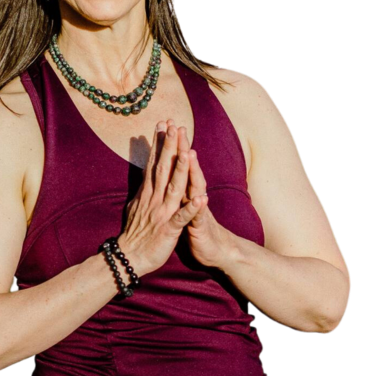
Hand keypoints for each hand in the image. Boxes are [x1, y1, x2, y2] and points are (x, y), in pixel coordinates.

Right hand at [119, 121, 204, 276]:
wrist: (129, 258)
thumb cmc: (134, 233)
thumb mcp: (136, 205)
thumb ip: (143, 189)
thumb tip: (144, 172)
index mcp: (147, 192)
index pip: (153, 162)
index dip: (159, 143)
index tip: (163, 124)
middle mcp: (154, 198)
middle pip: (163, 168)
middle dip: (170, 147)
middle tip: (175, 125)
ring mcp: (161, 213)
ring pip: (173, 187)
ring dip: (181, 170)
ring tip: (189, 152)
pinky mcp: (168, 230)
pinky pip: (182, 218)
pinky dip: (191, 208)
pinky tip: (201, 198)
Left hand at [167, 119, 236, 270]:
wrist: (214, 249)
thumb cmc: (194, 226)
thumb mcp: (180, 204)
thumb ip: (173, 187)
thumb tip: (161, 172)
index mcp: (182, 190)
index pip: (174, 163)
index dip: (169, 145)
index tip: (163, 125)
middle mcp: (191, 195)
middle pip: (185, 169)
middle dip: (181, 149)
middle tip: (178, 128)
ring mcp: (197, 208)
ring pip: (195, 187)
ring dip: (193, 171)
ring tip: (191, 153)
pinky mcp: (200, 225)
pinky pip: (199, 216)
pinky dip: (199, 207)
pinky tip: (202, 198)